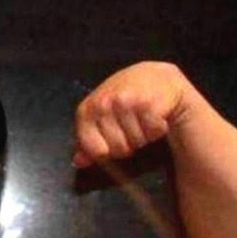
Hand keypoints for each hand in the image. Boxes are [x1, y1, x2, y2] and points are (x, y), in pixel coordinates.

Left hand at [73, 61, 195, 168]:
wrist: (154, 75)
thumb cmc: (123, 99)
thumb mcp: (99, 117)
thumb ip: (87, 141)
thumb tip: (78, 162)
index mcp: (86, 111)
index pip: (95, 151)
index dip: (107, 152)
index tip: (112, 140)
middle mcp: (102, 104)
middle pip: (118, 150)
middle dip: (128, 145)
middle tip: (131, 126)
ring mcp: (124, 102)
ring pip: (137, 142)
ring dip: (144, 135)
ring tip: (142, 118)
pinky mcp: (147, 102)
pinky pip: (154, 132)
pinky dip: (158, 128)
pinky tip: (154, 114)